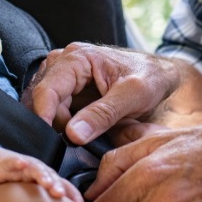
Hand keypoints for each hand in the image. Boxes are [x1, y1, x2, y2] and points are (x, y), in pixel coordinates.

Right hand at [0, 148, 84, 201]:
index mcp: (45, 179)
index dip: (72, 196)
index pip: (63, 186)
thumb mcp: (28, 195)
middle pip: (52, 177)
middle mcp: (37, 172)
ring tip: (46, 182)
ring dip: (42, 175)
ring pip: (36, 169)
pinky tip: (21, 164)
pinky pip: (14, 162)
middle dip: (57, 186)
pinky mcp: (8, 163)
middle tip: (61, 196)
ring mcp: (23, 166)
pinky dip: (18, 162)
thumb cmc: (11, 181)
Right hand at [24, 42, 181, 144]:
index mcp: (77, 57)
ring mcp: (62, 73)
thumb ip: (103, 115)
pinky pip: (53, 107)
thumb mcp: (132, 96)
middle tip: (77, 142)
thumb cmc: (149, 78)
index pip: (46, 90)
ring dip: (57, 124)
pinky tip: (79, 129)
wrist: (158, 74)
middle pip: (43, 100)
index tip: (51, 144)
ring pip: (45, 105)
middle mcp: (64, 61)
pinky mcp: (66, 86)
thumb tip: (72, 134)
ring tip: (82, 134)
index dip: (44, 118)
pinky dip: (61, 122)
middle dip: (54, 124)